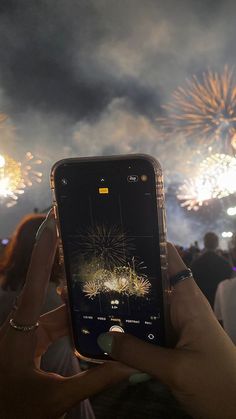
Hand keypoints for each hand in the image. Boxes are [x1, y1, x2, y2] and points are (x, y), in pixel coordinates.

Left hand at [0, 211, 133, 418]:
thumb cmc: (13, 412)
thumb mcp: (56, 398)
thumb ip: (95, 379)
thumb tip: (129, 364)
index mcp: (20, 331)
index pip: (34, 281)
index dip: (44, 250)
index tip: (53, 223)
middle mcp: (21, 326)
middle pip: (51, 296)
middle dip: (74, 281)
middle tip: (96, 261)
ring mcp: (24, 335)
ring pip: (56, 316)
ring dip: (78, 310)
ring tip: (106, 296)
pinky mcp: (28, 344)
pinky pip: (54, 329)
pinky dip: (73, 328)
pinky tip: (93, 328)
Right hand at [98, 243, 235, 418]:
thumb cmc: (217, 383)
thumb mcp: (176, 369)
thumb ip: (138, 354)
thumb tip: (103, 337)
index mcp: (188, 301)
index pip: (170, 261)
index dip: (149, 245)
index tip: (120, 239)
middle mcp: (180, 307)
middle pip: (151, 284)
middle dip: (125, 279)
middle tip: (91, 273)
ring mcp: (175, 326)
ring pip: (146, 309)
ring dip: (124, 307)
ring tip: (91, 298)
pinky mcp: (170, 343)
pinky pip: (146, 330)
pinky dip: (129, 329)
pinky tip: (105, 329)